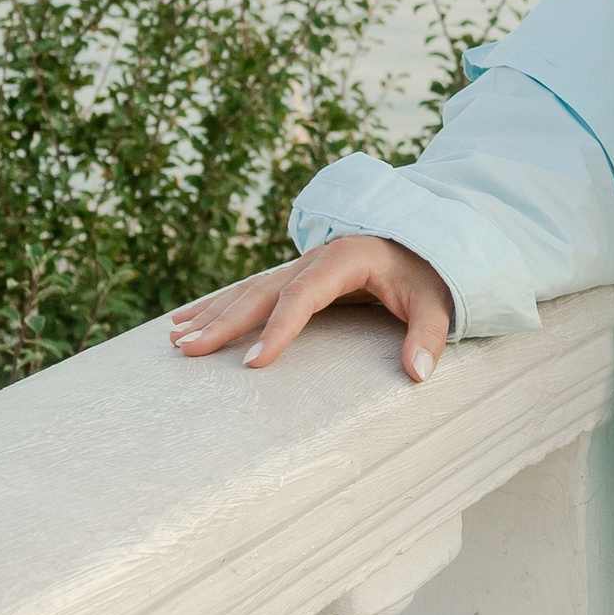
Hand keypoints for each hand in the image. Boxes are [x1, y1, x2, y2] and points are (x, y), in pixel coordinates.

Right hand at [168, 236, 454, 383]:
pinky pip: (250, 291)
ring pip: (247, 289)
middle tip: (189, 351)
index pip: (303, 296)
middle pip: (261, 291)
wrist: (424, 240)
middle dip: (223, 321)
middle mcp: (314, 258)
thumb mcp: (437, 301)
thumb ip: (429, 335)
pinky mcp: (295, 275)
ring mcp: (300, 265)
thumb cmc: (429, 273)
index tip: (253, 363)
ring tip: (176, 341)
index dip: (277, 329)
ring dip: (211, 314)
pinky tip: (186, 323)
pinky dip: (218, 306)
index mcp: (345, 258)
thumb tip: (419, 374)